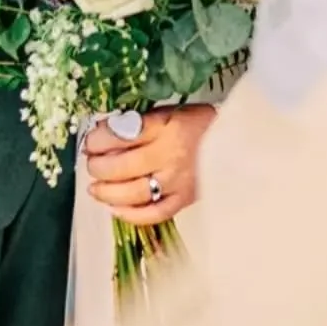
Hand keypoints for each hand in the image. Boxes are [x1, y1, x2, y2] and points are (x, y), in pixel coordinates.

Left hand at [83, 105, 217, 224]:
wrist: (236, 142)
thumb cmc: (198, 123)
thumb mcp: (169, 111)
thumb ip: (139, 122)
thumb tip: (103, 131)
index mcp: (167, 127)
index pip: (123, 135)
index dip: (99, 139)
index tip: (90, 139)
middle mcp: (171, 156)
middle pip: (123, 166)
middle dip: (98, 166)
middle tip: (91, 163)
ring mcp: (178, 182)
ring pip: (133, 193)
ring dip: (107, 192)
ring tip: (95, 188)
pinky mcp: (184, 200)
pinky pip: (153, 214)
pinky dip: (130, 214)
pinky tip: (114, 208)